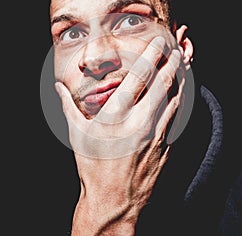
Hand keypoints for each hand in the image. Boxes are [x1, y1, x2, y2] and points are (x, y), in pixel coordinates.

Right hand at [55, 36, 184, 234]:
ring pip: (176, 97)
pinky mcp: (166, 144)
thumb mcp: (76, 133)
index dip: (152, 55)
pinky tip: (183, 90)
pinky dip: (183, 98)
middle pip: (163, 82)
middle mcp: (140, 120)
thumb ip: (68, 106)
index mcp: (117, 114)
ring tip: (184, 61)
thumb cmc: (92, 165)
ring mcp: (157, 133)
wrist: (114, 198)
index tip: (160, 41)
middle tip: (176, 46)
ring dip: (181, 77)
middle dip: (171, 61)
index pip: (139, 76)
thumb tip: (57, 87)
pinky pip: (179, 115)